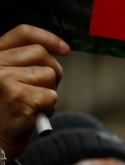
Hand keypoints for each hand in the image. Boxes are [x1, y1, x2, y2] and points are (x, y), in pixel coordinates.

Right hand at [0, 25, 68, 158]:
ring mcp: (5, 78)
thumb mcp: (8, 82)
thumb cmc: (4, 115)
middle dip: (53, 72)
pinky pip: (51, 95)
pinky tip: (34, 116)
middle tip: (45, 91)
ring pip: (48, 75)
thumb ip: (22, 65)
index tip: (64, 48)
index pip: (22, 33)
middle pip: (41, 54)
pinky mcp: (18, 96)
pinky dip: (49, 108)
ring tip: (34, 106)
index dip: (47, 37)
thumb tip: (56, 52)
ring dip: (49, 92)